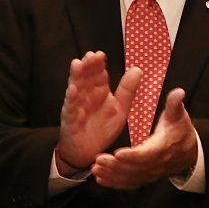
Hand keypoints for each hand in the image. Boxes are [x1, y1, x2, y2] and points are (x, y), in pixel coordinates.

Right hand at [55, 52, 141, 174]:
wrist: (88, 152)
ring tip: (77, 64)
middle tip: (90, 55)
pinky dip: (71, 99)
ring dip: (76, 76)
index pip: (98, 75)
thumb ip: (127, 90)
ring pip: (76, 88)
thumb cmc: (102, 129)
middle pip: (86, 77)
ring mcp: (77, 107)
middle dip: (87, 66)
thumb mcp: (120, 109)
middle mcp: (87, 96)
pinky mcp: (71, 120)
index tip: (101, 54)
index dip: (98, 65)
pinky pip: (71, 108)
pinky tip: (72, 90)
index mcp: (99, 92)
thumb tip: (138, 68)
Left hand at [91, 88, 197, 188]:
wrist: (190, 153)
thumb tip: (178, 92)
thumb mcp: (178, 116)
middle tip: (98, 160)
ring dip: (112, 175)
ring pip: (130, 177)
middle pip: (134, 168)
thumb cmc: (180, 131)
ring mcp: (150, 173)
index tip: (117, 153)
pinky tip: (100, 179)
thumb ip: (174, 105)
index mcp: (162, 148)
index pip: (146, 154)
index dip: (132, 156)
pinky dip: (115, 183)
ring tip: (95, 169)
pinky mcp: (145, 177)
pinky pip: (130, 183)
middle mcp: (156, 164)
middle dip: (116, 166)